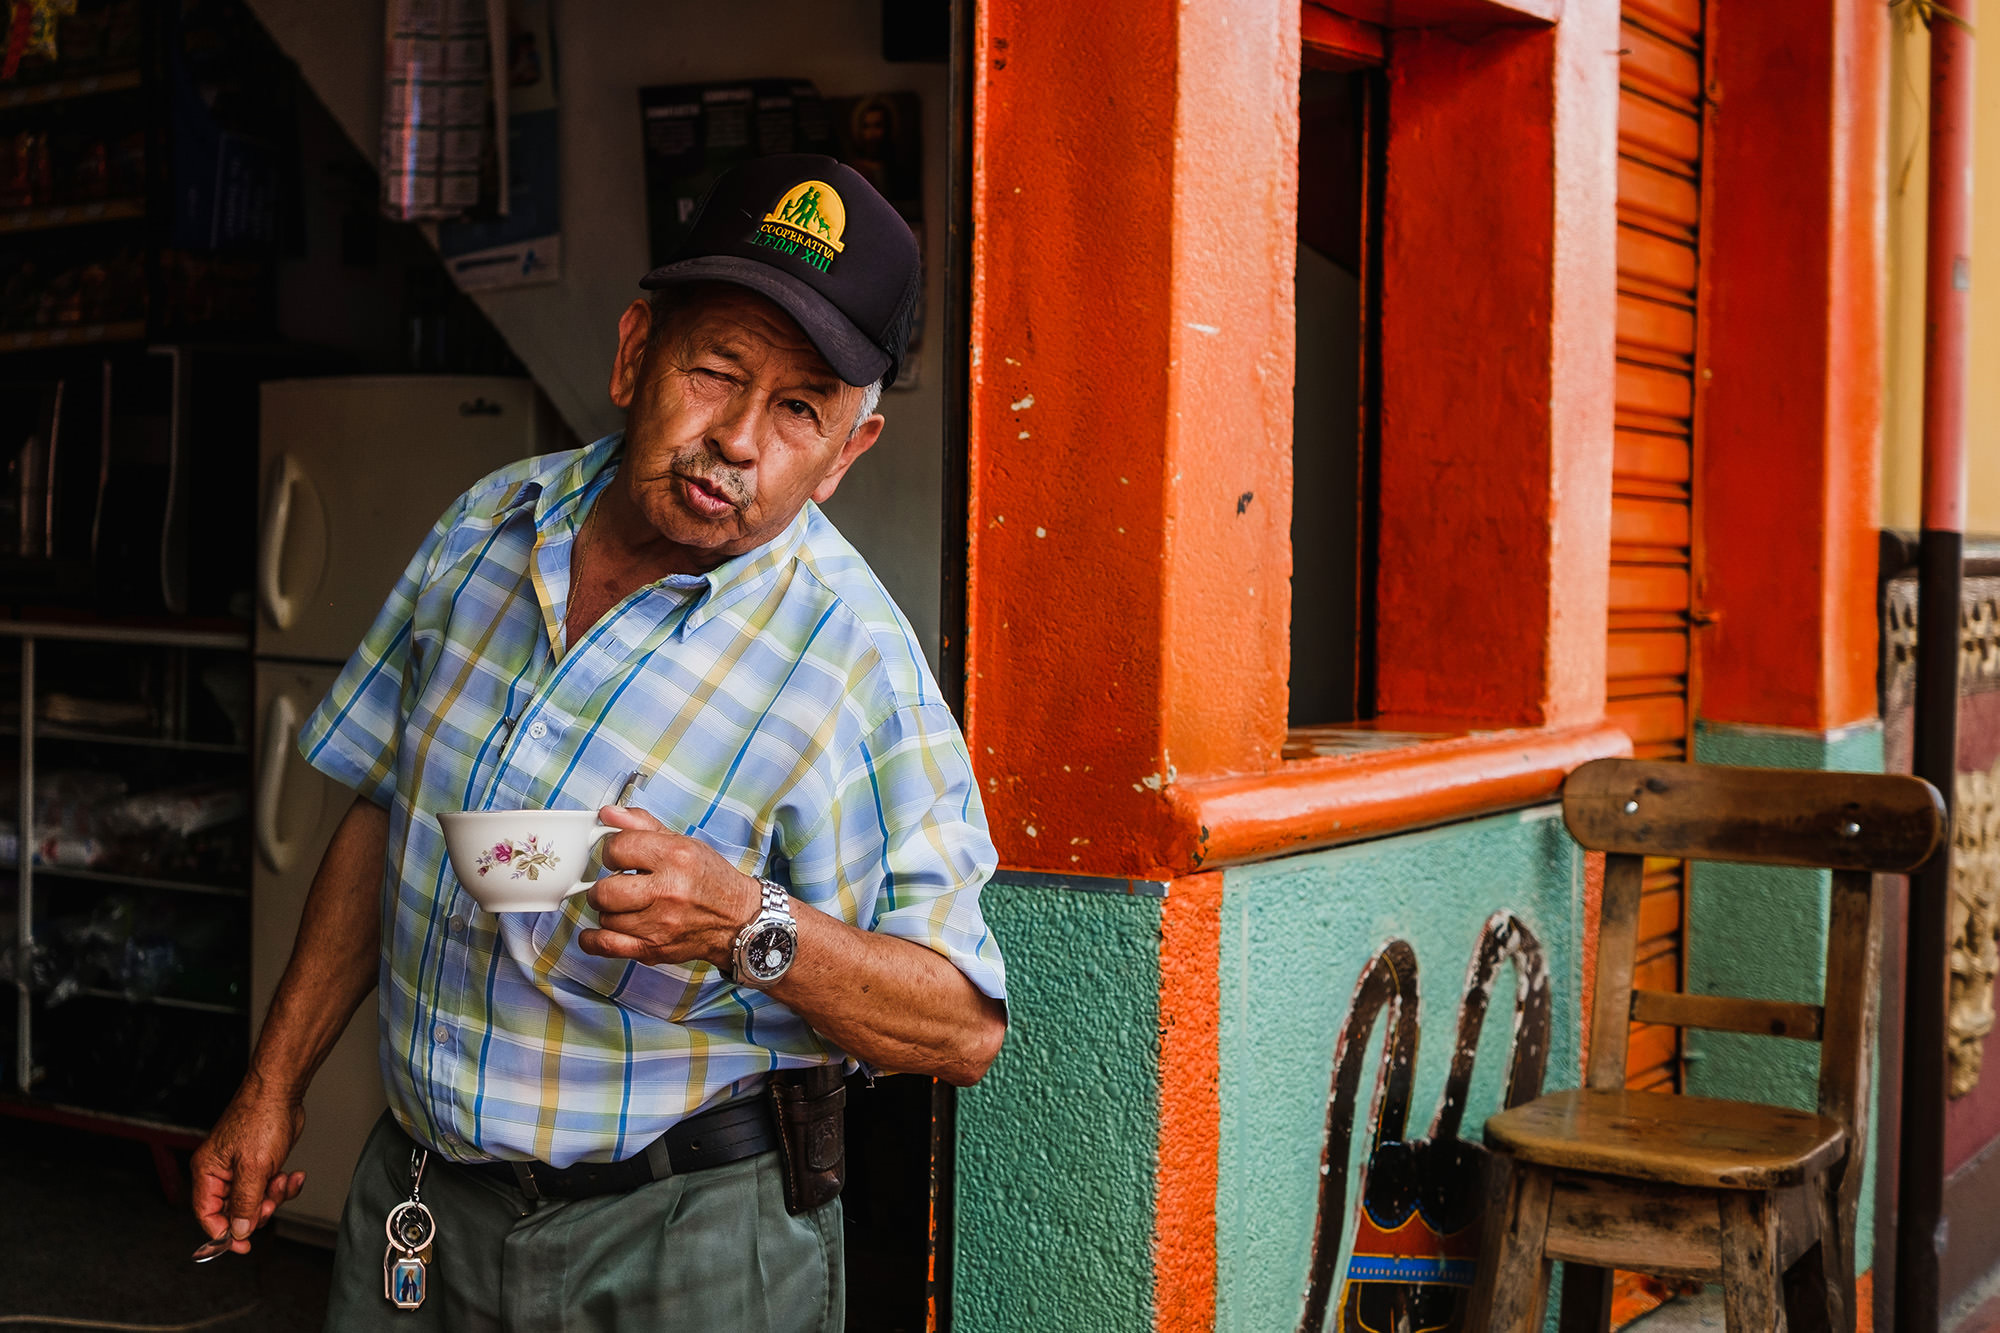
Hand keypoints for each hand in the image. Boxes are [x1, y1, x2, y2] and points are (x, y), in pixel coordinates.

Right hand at [191, 1079, 306, 1253]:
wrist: (282, 1091)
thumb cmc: (261, 1118)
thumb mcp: (253, 1168)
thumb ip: (245, 1202)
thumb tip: (238, 1232)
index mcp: (208, 1172)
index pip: (207, 1214)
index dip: (223, 1234)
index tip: (243, 1246)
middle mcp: (221, 1172)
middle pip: (234, 1210)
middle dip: (257, 1210)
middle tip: (272, 1201)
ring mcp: (242, 1168)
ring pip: (256, 1200)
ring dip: (274, 1196)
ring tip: (284, 1180)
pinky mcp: (262, 1163)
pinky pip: (270, 1186)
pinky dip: (284, 1185)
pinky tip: (295, 1175)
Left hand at [578, 805, 761, 968]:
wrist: (737, 920)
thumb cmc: (709, 880)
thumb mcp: (683, 843)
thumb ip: (642, 825)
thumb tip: (608, 814)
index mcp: (675, 857)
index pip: (618, 848)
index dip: (613, 851)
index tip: (620, 857)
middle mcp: (667, 890)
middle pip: (605, 889)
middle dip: (605, 885)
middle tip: (618, 884)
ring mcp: (659, 924)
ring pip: (605, 917)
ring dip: (610, 911)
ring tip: (626, 906)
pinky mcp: (653, 949)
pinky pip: (606, 945)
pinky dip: (594, 938)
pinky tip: (601, 929)